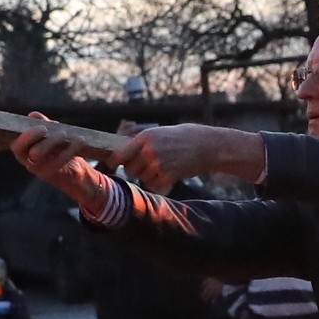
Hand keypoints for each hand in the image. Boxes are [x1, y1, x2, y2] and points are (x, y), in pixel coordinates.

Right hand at [12, 125, 116, 219]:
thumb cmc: (58, 149)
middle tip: (49, 130)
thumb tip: (33, 116)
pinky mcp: (52, 175)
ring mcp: (39, 170)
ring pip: (40, 156)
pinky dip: (70, 149)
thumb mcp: (49, 134)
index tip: (42, 127)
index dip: (26, 136)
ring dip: (53, 142)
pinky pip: (59, 162)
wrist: (73, 172)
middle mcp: (28, 162)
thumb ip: (41, 124)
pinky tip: (80, 140)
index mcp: (23, 151)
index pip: (16, 145)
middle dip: (38, 138)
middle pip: (28, 151)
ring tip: (65, 133)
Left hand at [119, 120, 265, 188]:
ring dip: (148, 176)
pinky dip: (159, 184)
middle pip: (129, 169)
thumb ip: (140, 141)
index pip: (119, 154)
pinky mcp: (168, 176)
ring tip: (163, 166)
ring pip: (142, 178)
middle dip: (135, 169)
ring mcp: (159, 164)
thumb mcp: (159, 132)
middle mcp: (149, 151)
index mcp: (145, 137)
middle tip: (148, 164)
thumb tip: (119, 152)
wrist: (206, 145)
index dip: (113, 162)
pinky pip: (154, 186)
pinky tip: (168, 175)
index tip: (112, 165)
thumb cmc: (182, 137)